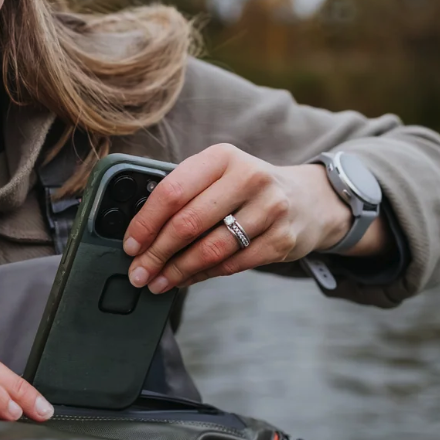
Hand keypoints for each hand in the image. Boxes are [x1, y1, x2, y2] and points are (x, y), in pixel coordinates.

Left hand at [122, 144, 367, 291]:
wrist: (308, 200)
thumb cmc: (248, 190)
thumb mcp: (220, 175)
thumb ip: (185, 194)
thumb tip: (141, 234)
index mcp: (223, 157)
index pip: (173, 191)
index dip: (146, 222)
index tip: (130, 244)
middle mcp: (249, 178)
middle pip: (188, 222)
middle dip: (156, 253)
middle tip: (138, 272)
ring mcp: (270, 209)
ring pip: (210, 249)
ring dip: (177, 271)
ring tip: (158, 282)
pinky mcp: (282, 239)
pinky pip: (232, 264)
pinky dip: (204, 275)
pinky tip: (187, 279)